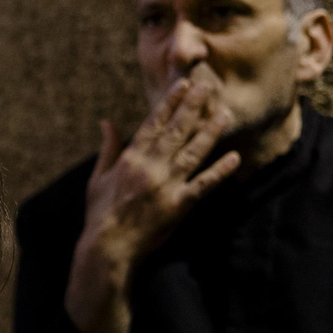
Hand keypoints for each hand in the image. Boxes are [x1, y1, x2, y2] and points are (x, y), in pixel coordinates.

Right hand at [63, 73, 241, 332]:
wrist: (108, 248)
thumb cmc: (99, 213)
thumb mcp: (97, 178)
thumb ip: (108, 148)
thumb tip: (108, 122)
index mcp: (130, 159)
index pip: (153, 124)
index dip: (169, 103)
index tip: (182, 85)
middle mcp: (150, 167)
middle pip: (176, 131)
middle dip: (193, 107)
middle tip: (209, 86)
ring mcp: (167, 185)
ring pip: (194, 151)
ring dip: (211, 131)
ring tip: (225, 112)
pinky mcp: (179, 205)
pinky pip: (204, 184)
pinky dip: (220, 171)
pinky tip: (235, 157)